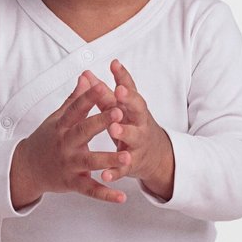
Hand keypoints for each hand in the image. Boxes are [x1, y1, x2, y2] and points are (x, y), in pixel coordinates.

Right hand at [10, 72, 131, 207]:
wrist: (27, 168)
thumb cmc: (46, 139)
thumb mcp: (57, 119)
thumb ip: (74, 100)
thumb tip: (85, 77)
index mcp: (62, 126)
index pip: (75, 109)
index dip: (88, 97)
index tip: (101, 86)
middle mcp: (65, 144)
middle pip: (83, 132)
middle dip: (101, 123)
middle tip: (119, 113)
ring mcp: (69, 164)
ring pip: (90, 162)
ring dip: (109, 160)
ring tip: (127, 157)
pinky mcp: (72, 183)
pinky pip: (91, 190)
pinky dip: (106, 194)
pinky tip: (122, 197)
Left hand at [102, 59, 174, 200]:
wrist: (154, 155)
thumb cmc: (132, 125)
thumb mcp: (121, 109)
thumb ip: (104, 93)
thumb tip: (86, 73)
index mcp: (136, 109)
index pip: (131, 89)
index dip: (123, 79)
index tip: (114, 66)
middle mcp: (140, 124)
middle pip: (137, 111)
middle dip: (128, 102)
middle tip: (118, 93)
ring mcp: (137, 144)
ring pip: (133, 138)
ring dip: (125, 133)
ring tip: (115, 129)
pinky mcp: (132, 165)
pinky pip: (123, 169)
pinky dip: (115, 172)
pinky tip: (105, 174)